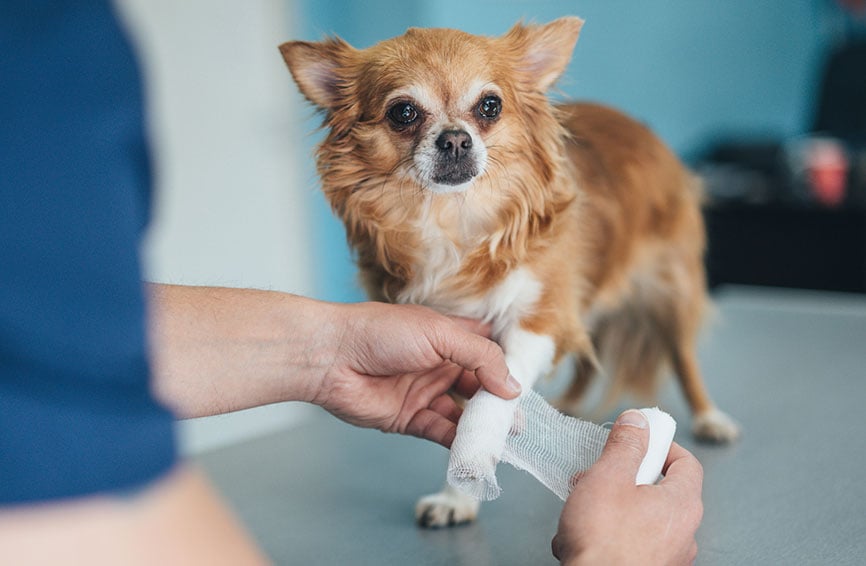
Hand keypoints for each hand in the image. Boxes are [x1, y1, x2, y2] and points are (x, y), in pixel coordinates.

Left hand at [312, 302, 520, 446]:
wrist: (330, 357)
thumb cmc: (381, 332)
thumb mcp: (440, 334)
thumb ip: (481, 357)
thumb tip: (512, 386)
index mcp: (448, 336)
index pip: (487, 352)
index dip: (505, 367)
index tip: (526, 386)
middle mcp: (439, 364)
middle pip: (479, 387)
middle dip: (498, 405)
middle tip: (518, 423)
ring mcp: (425, 392)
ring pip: (462, 414)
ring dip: (480, 428)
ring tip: (502, 442)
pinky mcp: (409, 418)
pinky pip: (441, 432)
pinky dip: (458, 444)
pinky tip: (474, 451)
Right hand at [552, 410, 703, 564]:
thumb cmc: (604, 542)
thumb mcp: (609, 477)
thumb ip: (626, 445)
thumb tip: (638, 421)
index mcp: (682, 504)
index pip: (687, 462)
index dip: (662, 445)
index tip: (639, 438)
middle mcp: (682, 533)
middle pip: (658, 489)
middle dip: (622, 477)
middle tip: (599, 475)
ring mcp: (666, 557)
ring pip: (638, 516)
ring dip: (608, 506)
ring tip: (582, 509)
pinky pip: (628, 542)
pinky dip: (605, 534)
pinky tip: (580, 536)